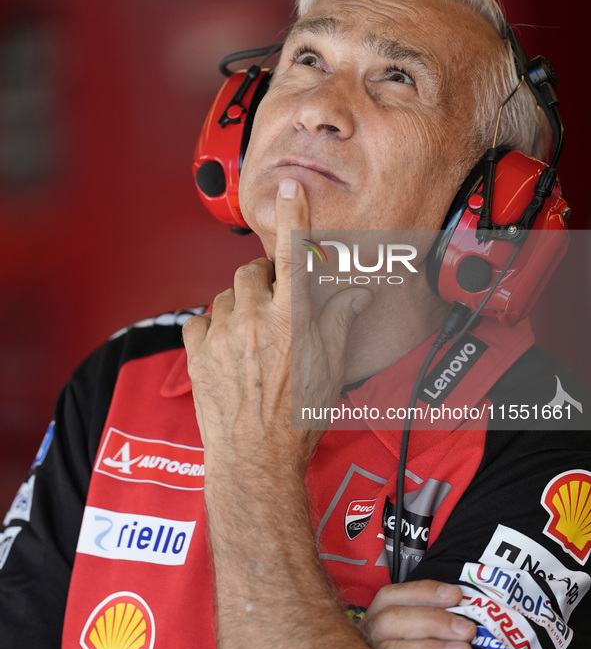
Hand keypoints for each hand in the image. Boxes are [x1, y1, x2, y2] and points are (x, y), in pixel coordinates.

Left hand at [182, 178, 370, 478]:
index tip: (288, 188)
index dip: (293, 216)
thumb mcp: (330, 372)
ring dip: (238, 306)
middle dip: (263, 280)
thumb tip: (354, 296)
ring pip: (225, 296)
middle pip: (252, 272)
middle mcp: (254, 321)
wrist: (254, 461)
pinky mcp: (196, 354)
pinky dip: (211, 327)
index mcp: (292, 321)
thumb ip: (339, 325)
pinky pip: (198, 321)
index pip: (294, 255)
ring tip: (251, 335)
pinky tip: (226, 346)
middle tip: (275, 305)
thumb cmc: (297, 422)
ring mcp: (221, 336)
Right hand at [361, 581, 475, 648]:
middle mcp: (368, 641)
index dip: (423, 592)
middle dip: (433, 621)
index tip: (456, 595)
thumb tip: (461, 604)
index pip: (390, 597)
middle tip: (467, 630)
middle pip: (390, 621)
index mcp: (375, 620)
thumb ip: (433, 620)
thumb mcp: (420, 634)